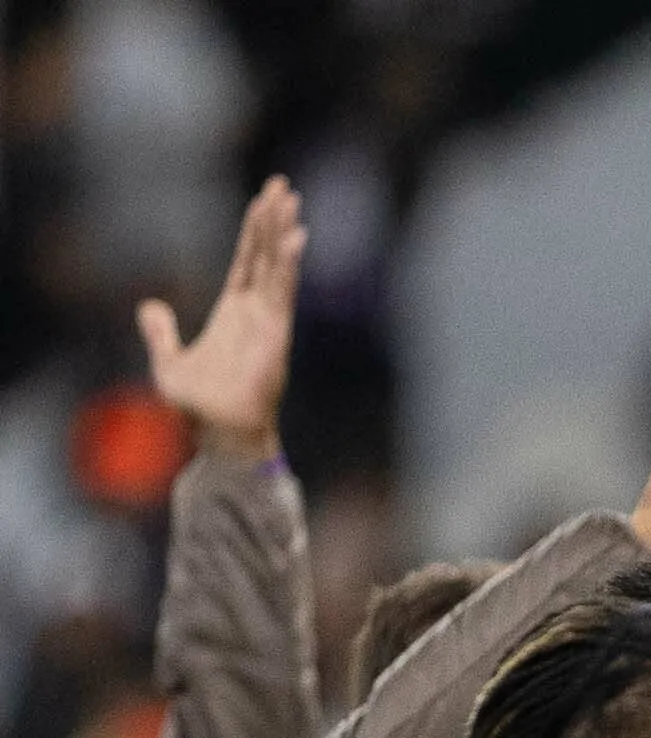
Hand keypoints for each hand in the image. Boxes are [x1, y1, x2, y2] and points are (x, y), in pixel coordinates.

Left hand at [139, 176, 304, 457]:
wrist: (219, 434)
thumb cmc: (198, 407)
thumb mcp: (167, 362)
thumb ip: (160, 333)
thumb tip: (150, 306)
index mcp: (233, 313)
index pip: (247, 262)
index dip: (254, 232)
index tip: (265, 201)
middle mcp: (255, 312)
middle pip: (265, 255)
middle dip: (274, 220)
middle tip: (282, 184)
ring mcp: (268, 321)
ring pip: (276, 266)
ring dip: (283, 233)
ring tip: (290, 199)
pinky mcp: (275, 334)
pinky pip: (282, 292)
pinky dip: (287, 265)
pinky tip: (294, 239)